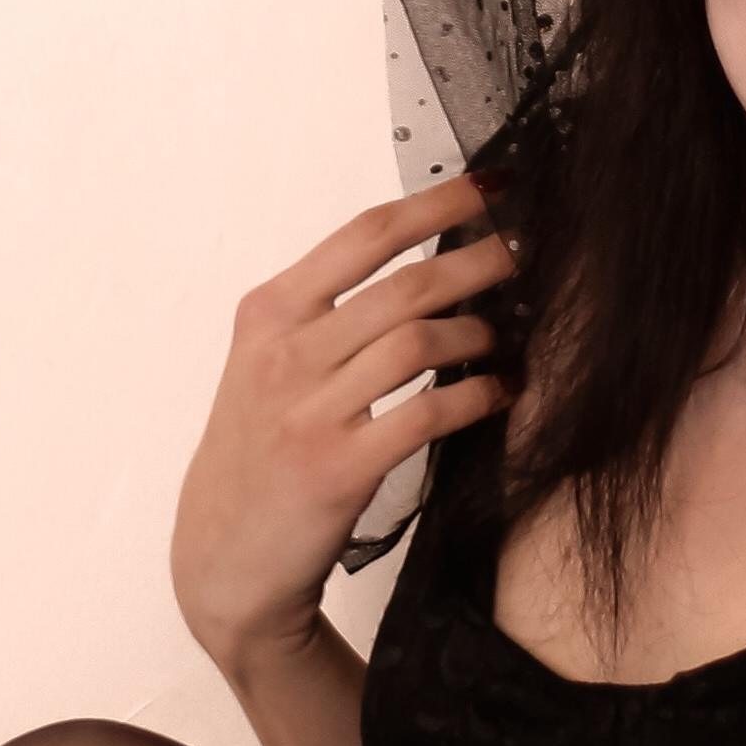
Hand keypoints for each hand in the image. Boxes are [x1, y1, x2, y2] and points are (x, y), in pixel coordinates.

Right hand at [170, 171, 517, 680]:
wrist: (221, 557)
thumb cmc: (256, 454)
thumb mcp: (263, 365)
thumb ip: (323, 315)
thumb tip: (423, 263)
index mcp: (268, 313)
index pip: (364, 235)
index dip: (437, 203)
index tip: (489, 188)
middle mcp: (284, 353)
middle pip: (404, 284)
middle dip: (477, 262)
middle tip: (524, 255)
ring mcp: (309, 410)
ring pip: (418, 343)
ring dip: (478, 332)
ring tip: (505, 335)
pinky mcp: (338, 467)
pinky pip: (426, 414)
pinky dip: (475, 396)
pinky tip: (499, 393)